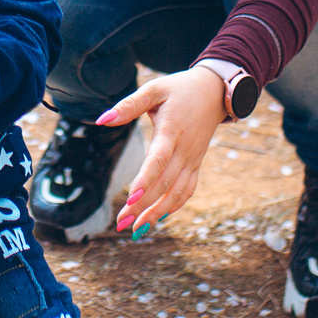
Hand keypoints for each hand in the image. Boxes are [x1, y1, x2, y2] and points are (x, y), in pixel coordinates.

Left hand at [100, 66, 227, 235]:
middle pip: (164, 183)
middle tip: (121, 223)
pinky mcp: (195, 164)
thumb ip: (129, 105)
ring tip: (136, 229)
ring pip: (177, 192)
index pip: (158, 160)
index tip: (130, 198)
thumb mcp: (154, 89)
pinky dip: (174, 206)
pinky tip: (156, 218)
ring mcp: (192, 159)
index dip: (145, 180)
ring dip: (157, 212)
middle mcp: (184, 149)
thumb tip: (102, 120)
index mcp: (172, 130)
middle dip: (143, 205)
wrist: (215, 92)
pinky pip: (187, 190)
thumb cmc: (180, 89)